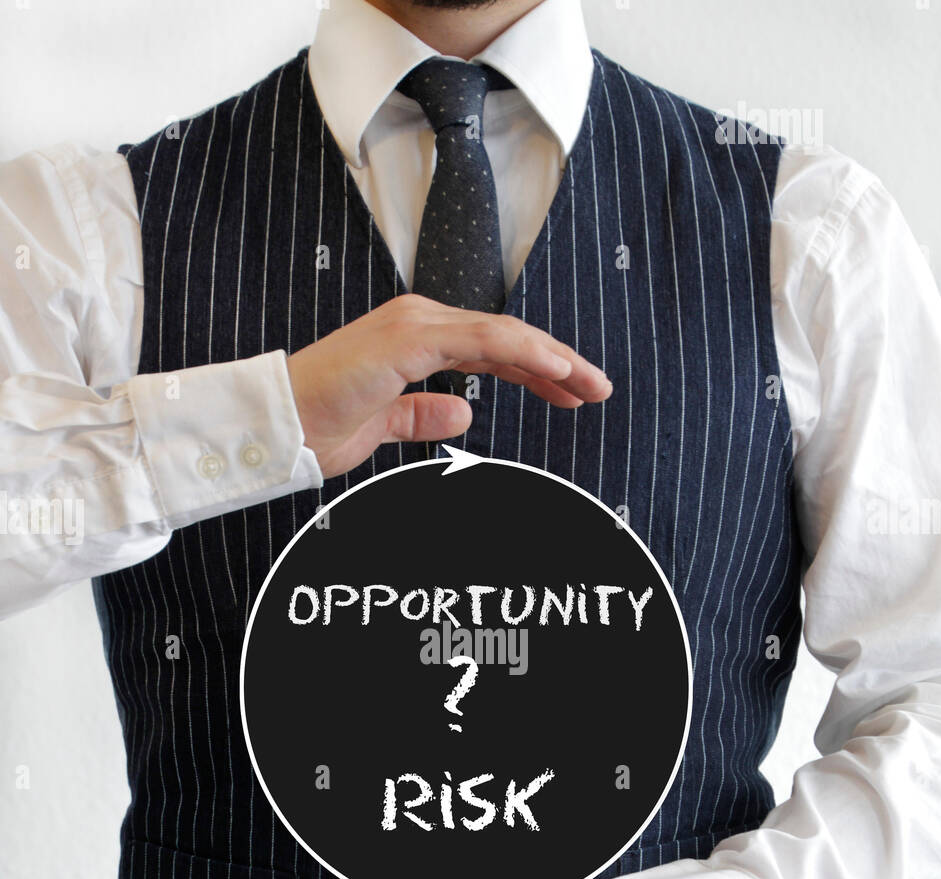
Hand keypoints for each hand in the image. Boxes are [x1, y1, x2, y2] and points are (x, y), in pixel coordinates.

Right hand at [286, 293, 611, 478]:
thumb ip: (421, 416)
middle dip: (558, 365)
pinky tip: (557, 369)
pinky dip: (523, 352)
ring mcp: (415, 325)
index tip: (574, 394)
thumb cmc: (318, 426)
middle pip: (507, 340)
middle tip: (599, 388)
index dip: (538, 371)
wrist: (275, 424)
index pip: (493, 350)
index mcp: (416, 340)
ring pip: (504, 336)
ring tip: (591, 384)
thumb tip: (464, 416)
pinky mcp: (409, 338)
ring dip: (554, 360)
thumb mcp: (384, 427)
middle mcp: (420, 323)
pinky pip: (482, 341)